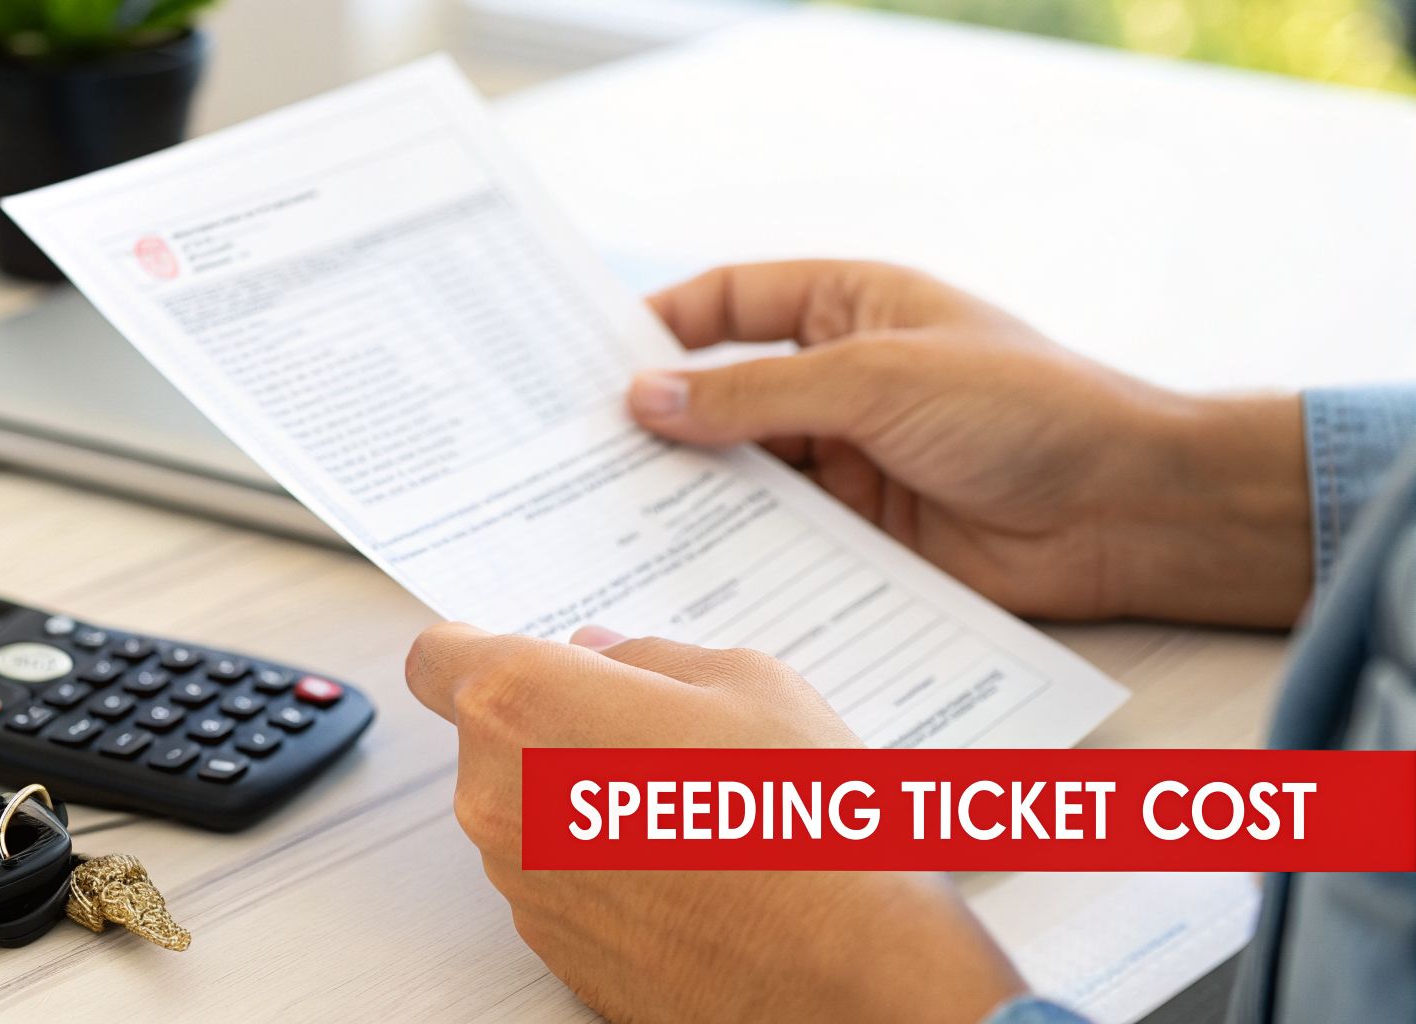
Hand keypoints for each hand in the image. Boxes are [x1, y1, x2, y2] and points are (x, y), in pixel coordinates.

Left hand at [406, 622, 1026, 1023]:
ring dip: (584, 799)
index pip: (438, 658)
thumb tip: (602, 654)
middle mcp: (496, 796)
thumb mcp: (745, 679)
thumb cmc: (798, 815)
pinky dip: (602, 867)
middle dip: (559, 725)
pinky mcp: (550, 948)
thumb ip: (648, 656)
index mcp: (523, 703)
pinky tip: (687, 869)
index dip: (479, 651)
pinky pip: (558, 881)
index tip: (523, 656)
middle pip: (495, 738)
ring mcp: (519, 881)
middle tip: (659, 733)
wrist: (844, 969)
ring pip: (528, 812)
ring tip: (691, 807)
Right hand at [632, 261, 1309, 626]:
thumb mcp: (874, 379)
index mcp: (851, 309)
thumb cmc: (1023, 408)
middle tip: (576, 451)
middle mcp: (842, 382)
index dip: (664, 324)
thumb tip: (645, 399)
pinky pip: (782, 539)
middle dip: (662, 420)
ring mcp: (851, 461)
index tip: (590, 360)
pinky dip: (735, 549)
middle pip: (727, 395)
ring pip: (746, 473)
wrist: (1127, 510)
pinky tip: (680, 567)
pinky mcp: (864, 535)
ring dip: (690, 491)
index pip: (734, 302)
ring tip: (606, 514)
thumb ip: (755, 396)